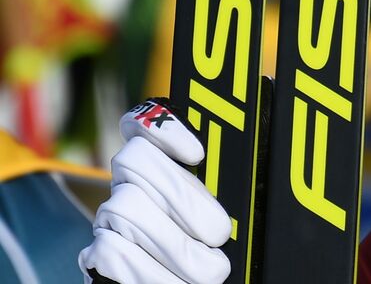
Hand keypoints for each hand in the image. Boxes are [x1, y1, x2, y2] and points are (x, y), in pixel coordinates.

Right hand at [78, 99, 231, 283]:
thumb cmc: (213, 249)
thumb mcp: (225, 213)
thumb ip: (228, 191)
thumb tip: (255, 178)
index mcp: (163, 161)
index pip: (147, 120)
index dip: (165, 127)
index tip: (198, 153)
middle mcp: (129, 181)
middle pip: (134, 162)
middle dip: (183, 199)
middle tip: (220, 234)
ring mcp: (109, 216)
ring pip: (123, 206)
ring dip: (172, 245)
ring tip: (209, 271)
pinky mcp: (97, 253)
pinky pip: (109, 249)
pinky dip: (146, 272)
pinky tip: (173, 283)